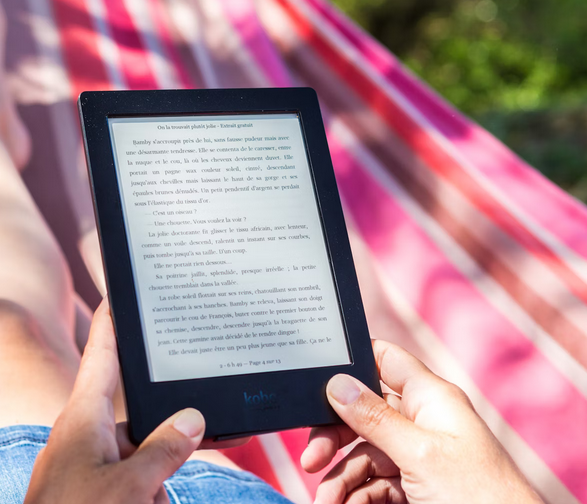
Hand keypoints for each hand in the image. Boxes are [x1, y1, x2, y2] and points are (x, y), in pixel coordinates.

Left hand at [24, 299, 204, 503]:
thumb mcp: (126, 490)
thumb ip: (164, 451)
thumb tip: (192, 419)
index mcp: (84, 420)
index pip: (102, 355)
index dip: (113, 322)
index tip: (122, 293)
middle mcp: (89, 435)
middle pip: (141, 412)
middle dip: (168, 432)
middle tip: (202, 420)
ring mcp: (95, 465)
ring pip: (147, 454)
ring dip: (159, 479)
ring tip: (150, 500)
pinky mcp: (102, 489)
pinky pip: (140, 479)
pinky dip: (152, 491)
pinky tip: (152, 502)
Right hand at [302, 340, 542, 503]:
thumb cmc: (479, 496)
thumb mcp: (419, 454)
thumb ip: (375, 418)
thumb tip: (338, 383)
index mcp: (430, 396)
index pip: (386, 359)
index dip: (353, 361)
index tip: (318, 378)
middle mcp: (423, 419)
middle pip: (365, 412)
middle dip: (336, 435)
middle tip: (311, 459)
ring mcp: (419, 453)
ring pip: (366, 452)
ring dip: (341, 476)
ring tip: (326, 500)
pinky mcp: (417, 483)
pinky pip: (376, 480)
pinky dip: (357, 494)